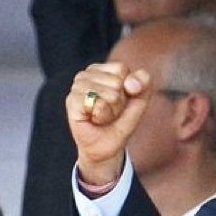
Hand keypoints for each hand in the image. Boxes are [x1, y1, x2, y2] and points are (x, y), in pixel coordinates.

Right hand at [66, 61, 153, 185]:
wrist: (106, 146)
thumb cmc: (120, 121)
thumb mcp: (139, 100)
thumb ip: (143, 83)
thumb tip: (130, 82)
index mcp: (101, 69)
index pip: (122, 69)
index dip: (127, 89)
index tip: (120, 101)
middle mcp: (86, 74)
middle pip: (117, 82)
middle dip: (119, 102)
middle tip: (110, 112)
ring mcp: (76, 87)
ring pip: (109, 94)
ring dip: (111, 111)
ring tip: (102, 117)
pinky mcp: (71, 102)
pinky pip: (99, 105)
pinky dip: (102, 117)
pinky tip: (94, 119)